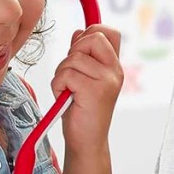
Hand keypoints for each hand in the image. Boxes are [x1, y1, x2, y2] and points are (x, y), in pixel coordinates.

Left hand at [50, 25, 122, 155]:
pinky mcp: (94, 91)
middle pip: (92, 37)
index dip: (89, 34)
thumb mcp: (85, 78)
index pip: (108, 32)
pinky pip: (66, 74)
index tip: (79, 52)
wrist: (86, 141)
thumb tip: (79, 32)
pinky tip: (66, 98)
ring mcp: (107, 81)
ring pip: (74, 58)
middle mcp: (115, 71)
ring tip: (68, 90)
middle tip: (71, 75)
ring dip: (62, 73)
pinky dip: (58, 85)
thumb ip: (84, 55)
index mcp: (114, 66)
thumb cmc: (83, 110)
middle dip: (73, 53)